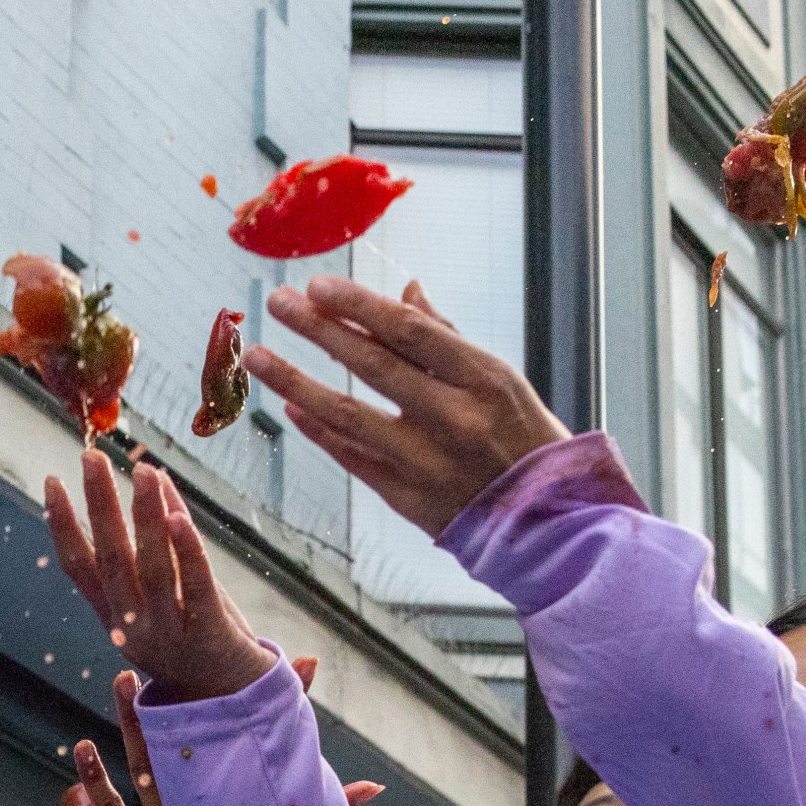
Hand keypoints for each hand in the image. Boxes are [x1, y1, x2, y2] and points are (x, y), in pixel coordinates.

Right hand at [45, 450, 280, 704]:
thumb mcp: (169, 588)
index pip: (79, 566)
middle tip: (90, 458)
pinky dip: (187, 552)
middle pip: (112, 560)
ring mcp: (170, 633)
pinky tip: (178, 516)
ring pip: (152, 570)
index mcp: (115, 616)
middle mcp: (134, 626)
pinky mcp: (208, 635)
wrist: (234, 697)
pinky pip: (196, 587)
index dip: (63, 525)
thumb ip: (163, 536)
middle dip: (100, 508)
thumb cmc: (197, 634)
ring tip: (141, 472)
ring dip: (145, 519)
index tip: (52, 480)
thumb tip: (154, 476)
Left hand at [247, 277, 568, 540]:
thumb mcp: (501, 379)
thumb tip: (404, 290)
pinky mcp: (407, 497)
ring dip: (296, 382)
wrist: (548, 519)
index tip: (317, 286)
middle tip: (278, 303)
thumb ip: (446, 337)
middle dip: (319, 331)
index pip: (408, 331)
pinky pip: (352, 458)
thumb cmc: (523, 437)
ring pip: (348, 415)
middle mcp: (453, 418)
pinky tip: (290, 408)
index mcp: (483, 378)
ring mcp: (426, 461)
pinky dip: (319, 431)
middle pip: (372, 366)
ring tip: (257, 356)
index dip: (358, 306)